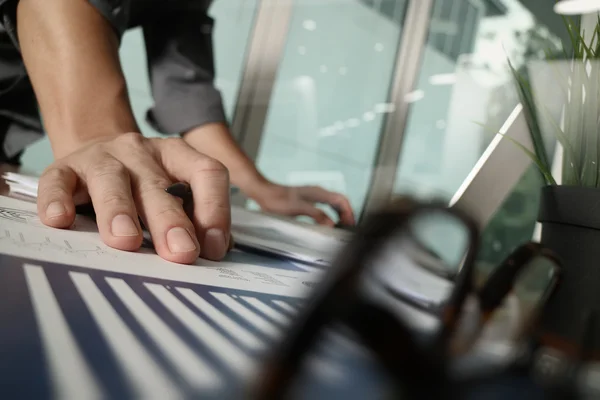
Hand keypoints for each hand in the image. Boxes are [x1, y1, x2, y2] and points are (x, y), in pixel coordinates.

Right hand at [36, 133, 230, 263]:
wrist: (96, 154)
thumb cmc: (142, 186)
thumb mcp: (175, 194)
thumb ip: (197, 219)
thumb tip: (216, 249)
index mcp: (178, 156)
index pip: (207, 173)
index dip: (215, 209)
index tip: (215, 247)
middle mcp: (142, 152)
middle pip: (159, 184)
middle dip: (171, 220)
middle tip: (181, 253)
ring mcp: (102, 156)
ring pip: (112, 179)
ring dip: (120, 210)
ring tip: (127, 240)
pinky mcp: (65, 167)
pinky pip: (58, 180)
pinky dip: (58, 199)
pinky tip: (61, 220)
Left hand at [252, 182, 354, 226]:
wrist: (264, 192)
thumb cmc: (278, 200)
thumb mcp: (298, 208)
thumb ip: (316, 215)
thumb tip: (332, 224)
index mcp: (318, 192)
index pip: (342, 200)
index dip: (349, 213)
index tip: (351, 225)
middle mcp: (318, 192)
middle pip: (340, 201)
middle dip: (347, 214)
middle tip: (348, 228)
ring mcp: (313, 195)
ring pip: (333, 204)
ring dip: (339, 214)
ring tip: (341, 227)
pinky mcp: (307, 200)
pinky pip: (325, 206)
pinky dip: (331, 215)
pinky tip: (327, 223)